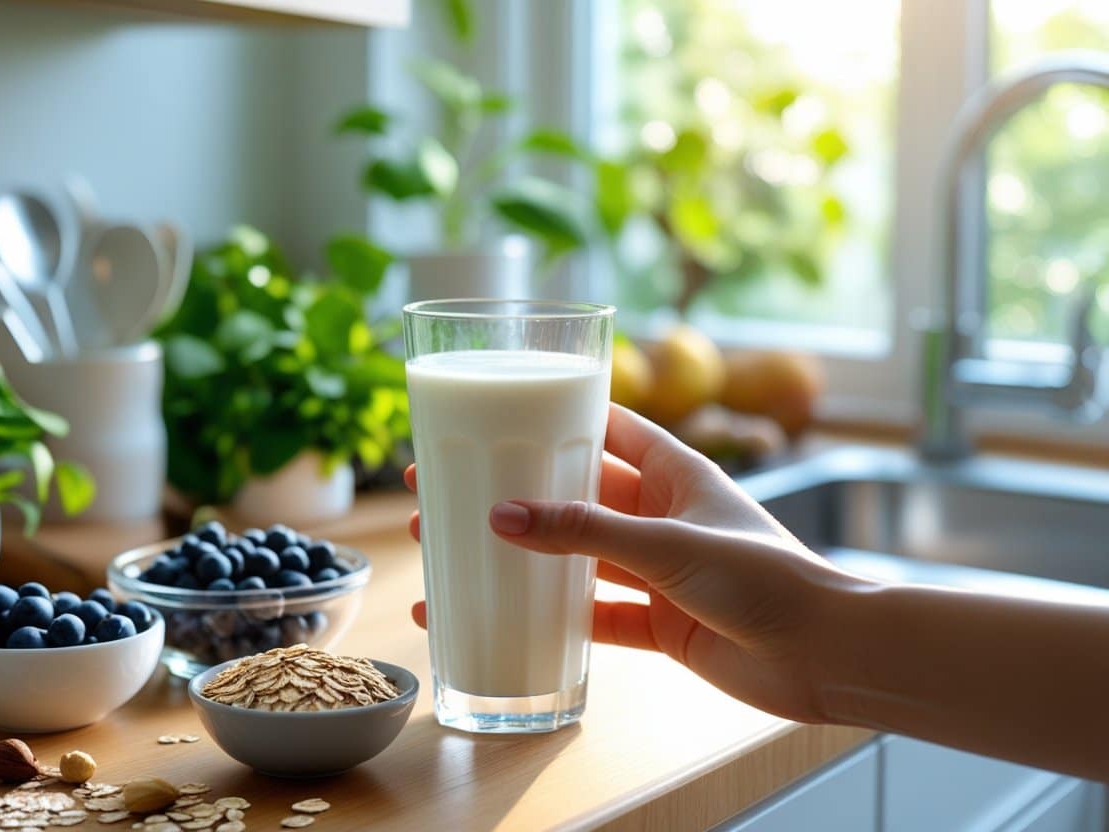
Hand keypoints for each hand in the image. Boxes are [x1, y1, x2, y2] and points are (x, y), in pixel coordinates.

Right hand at [406, 404, 864, 722]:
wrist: (825, 654)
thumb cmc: (767, 575)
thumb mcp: (668, 543)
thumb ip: (585, 531)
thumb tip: (501, 516)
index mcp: (675, 472)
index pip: (606, 427)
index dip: (553, 416)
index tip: (494, 412)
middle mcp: (661, 516)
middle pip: (572, 495)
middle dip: (513, 493)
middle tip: (443, 487)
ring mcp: (659, 570)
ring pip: (574, 557)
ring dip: (521, 557)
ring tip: (451, 552)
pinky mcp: (660, 622)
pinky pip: (593, 615)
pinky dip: (552, 620)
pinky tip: (503, 621)